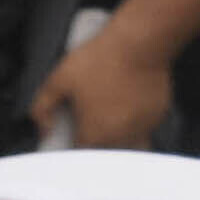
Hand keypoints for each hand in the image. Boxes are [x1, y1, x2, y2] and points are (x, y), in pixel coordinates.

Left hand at [38, 5, 184, 151]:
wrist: (140, 42)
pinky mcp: (157, 116)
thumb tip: (43, 129)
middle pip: (104, 156)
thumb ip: (42, 108)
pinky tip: (128, 107)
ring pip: (127, 147)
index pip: (79, 157)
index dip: (73, 147)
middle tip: (91, 123)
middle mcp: (120, 139)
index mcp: (94, 135)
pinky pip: (144, 130)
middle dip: (96, 145)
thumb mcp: (59, 79)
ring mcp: (142, 129)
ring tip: (111, 119)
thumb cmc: (100, 59)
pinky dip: (136, 125)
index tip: (72, 134)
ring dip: (118, 140)